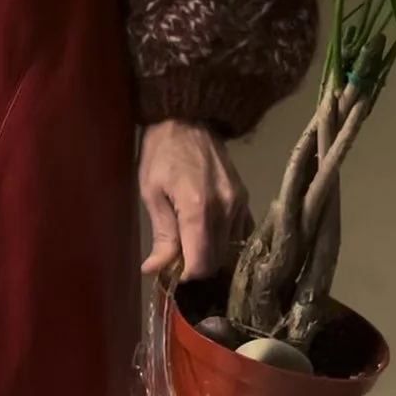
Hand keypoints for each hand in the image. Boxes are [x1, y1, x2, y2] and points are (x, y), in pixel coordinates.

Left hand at [138, 119, 251, 281]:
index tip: (172, 273)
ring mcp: (239, 203)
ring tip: (188, 246)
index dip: (186, 276)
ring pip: (230, 249)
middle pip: (217, 260)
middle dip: (197, 267)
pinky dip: (224, 241)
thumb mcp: (151, 192)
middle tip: (175, 261)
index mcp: (199, 208)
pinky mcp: (245, 198)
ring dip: (210, 254)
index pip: (202, 263)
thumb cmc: (161, 153)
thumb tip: (155, 271)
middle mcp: (226, 209)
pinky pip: (240, 233)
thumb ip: (161, 235)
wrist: (187, 119)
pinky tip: (206, 236)